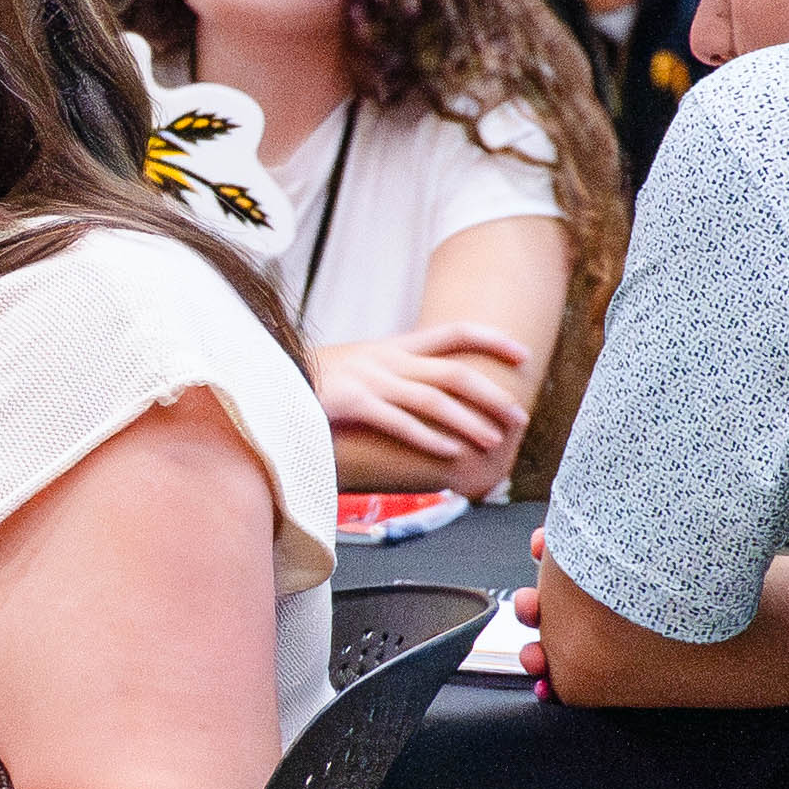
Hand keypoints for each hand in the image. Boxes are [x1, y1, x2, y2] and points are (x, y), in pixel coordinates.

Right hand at [312, 322, 533, 467]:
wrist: (266, 379)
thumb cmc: (313, 381)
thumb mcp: (358, 369)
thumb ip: (392, 379)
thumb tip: (429, 398)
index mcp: (392, 346)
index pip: (453, 333)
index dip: (492, 341)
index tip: (523, 356)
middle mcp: (386, 359)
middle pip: (454, 372)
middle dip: (492, 394)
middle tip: (517, 417)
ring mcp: (369, 380)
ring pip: (434, 399)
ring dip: (469, 422)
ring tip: (493, 442)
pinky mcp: (351, 404)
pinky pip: (399, 422)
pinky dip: (429, 439)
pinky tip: (450, 456)